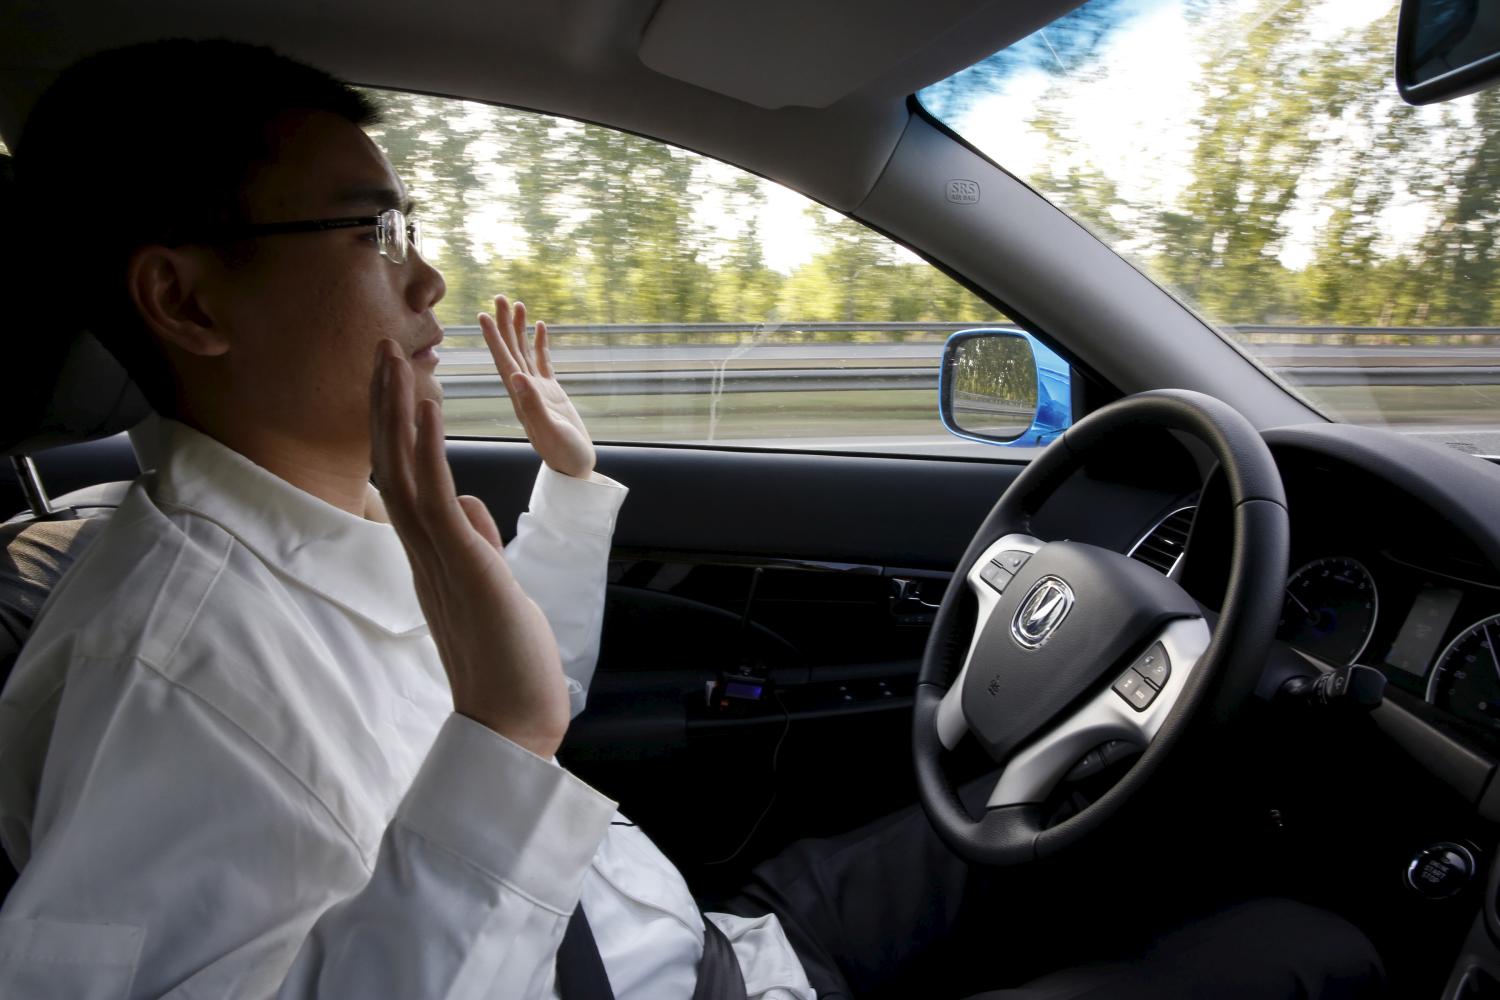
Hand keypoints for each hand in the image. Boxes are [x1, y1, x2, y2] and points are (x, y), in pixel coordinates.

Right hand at [370, 339, 570, 757]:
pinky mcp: (461, 565)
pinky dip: (428, 447)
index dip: (398, 428)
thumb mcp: (492, 587)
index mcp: (431, 556)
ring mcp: (436, 559)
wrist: (512, 723)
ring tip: (398, 357)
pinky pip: (434, 496)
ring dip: (400, 411)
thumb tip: (466, 505)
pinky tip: (428, 406)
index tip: (399, 380)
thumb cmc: (507, 663)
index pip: (406, 480)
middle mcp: (422, 553)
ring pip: (405, 471)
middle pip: (394, 465)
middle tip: (381, 348)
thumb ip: (475, 544)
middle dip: (388, 404)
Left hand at [479, 295, 595, 478]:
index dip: (493, 338)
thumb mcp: (550, 432)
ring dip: (519, 329)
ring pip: (524, 353)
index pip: (503, 362)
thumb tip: (515, 377)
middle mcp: (523, 391)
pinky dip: (539, 344)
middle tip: (500, 297)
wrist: (575, 470)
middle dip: (504, 324)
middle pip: (510, 351)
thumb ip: (533, 406)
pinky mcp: (552, 394)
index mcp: (520, 398)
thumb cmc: (564, 455)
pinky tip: (539, 327)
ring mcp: (537, 391)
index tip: (483, 315)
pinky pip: (542, 362)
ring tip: (518, 304)